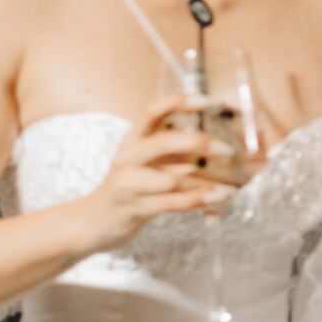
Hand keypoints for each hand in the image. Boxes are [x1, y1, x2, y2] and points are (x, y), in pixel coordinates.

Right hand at [76, 95, 237, 252]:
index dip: (178, 103)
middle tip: (227, 149)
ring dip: (203, 185)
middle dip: (197, 143)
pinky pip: (169, 203)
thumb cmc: (127, 188)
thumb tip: (213, 143)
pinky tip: (215, 198)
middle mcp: (128, 158)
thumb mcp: (146, 162)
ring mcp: (128, 183)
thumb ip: (173, 152)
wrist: (92, 222)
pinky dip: (196, 201)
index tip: (207, 100)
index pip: (152, 112)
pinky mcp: (133, 208)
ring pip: (169, 180)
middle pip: (162, 143)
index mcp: (133, 141)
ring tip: (229, 188)